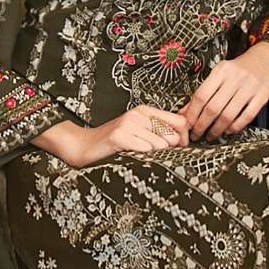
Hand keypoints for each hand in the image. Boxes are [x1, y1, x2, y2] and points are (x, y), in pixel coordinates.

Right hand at [36, 107, 190, 167]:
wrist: (84, 145)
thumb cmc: (115, 142)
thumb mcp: (139, 132)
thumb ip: (159, 132)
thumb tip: (184, 140)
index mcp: (146, 111)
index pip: (180, 121)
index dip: (183, 138)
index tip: (178, 149)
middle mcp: (138, 114)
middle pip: (173, 136)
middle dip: (170, 150)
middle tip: (155, 155)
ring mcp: (128, 123)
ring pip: (160, 145)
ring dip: (154, 156)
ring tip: (140, 156)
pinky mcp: (119, 136)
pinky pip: (144, 149)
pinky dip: (142, 156)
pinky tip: (132, 156)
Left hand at [180, 43, 268, 139]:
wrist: (267, 59)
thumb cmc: (239, 69)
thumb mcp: (220, 74)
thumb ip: (204, 91)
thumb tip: (185, 111)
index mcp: (221, 71)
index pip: (201, 95)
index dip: (192, 114)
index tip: (187, 125)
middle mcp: (234, 78)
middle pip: (213, 107)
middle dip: (202, 125)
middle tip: (196, 135)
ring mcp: (250, 88)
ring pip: (228, 115)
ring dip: (217, 130)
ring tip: (211, 136)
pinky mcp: (262, 96)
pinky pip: (246, 117)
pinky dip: (235, 127)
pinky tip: (228, 131)